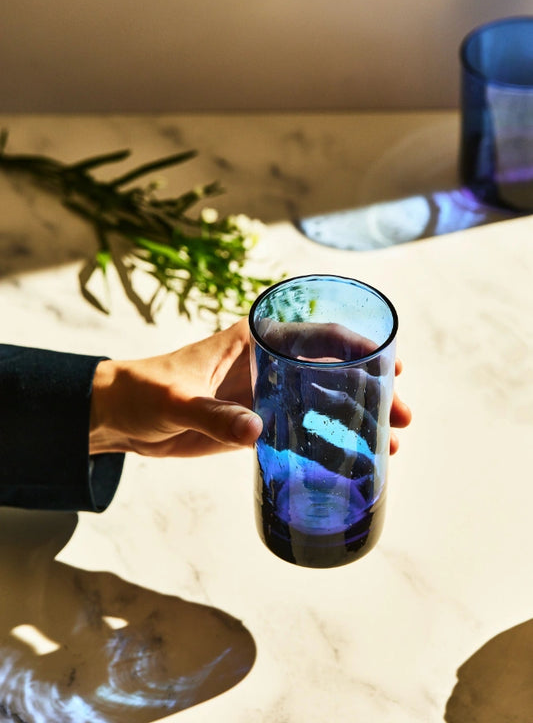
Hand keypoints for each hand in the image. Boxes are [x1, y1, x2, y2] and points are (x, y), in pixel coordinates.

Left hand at [90, 317, 410, 457]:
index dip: (358, 345)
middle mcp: (266, 365)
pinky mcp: (254, 425)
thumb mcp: (176, 399)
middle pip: (331, 371)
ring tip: (391, 444)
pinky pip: (300, 432)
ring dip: (356, 420)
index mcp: (252, 341)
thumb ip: (214, 414)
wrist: (118, 417)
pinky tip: (352, 460)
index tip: (391, 363)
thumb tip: (258, 430)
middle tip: (403, 415)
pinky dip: (326, 443)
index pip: (316, 334)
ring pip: (321, 403)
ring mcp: (263, 396)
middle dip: (370, 390)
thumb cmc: (144, 391)